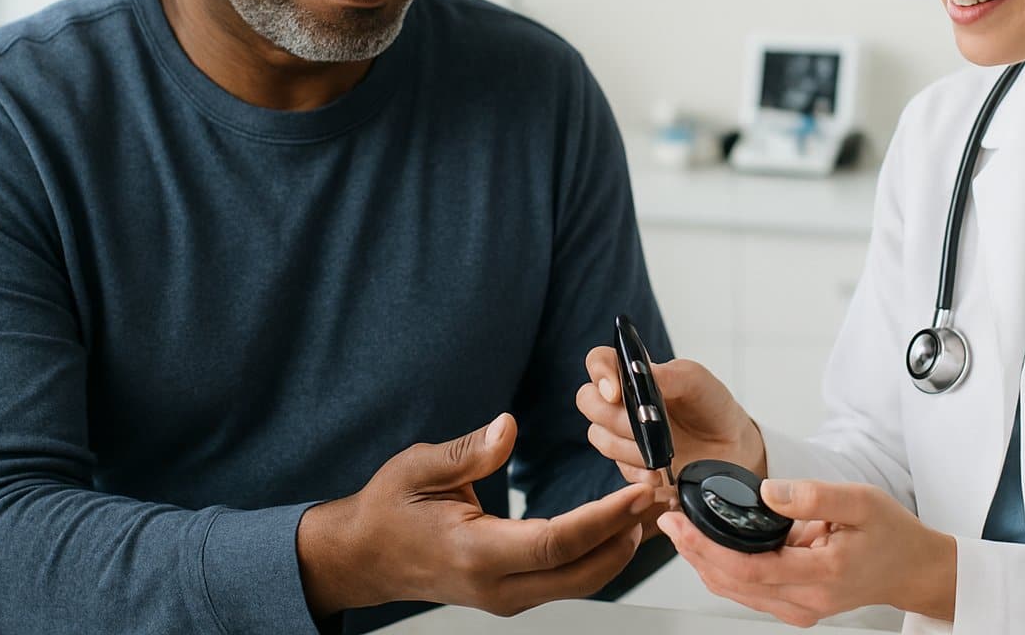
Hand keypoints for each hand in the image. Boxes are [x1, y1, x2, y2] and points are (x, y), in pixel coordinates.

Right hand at [296, 413, 654, 617]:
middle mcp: (496, 586)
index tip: (638, 492)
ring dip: (618, 547)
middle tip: (659, 493)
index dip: (603, 519)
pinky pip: (566, 579)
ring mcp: (505, 596)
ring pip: (580, 582)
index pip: (556, 543)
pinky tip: (618, 522)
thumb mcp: (419, 467)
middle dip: (627, 536)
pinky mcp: (511, 593)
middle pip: (582, 573)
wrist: (365, 555)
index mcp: (476, 554)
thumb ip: (469, 451)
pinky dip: (598, 553)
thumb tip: (509, 427)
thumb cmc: (389, 507)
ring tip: (648, 503)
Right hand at [576, 347, 765, 486]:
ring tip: (660, 454)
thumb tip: (640, 371)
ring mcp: (623, 434)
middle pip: (588, 400)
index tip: (616, 392)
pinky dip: (637, 471)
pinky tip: (658, 474)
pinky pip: (617, 467)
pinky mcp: (630, 464)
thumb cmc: (711, 405)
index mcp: (635, 374)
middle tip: (643, 426)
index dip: (600, 373)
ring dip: (628, 447)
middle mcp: (622, 401)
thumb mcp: (697, 381)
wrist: (732, 447)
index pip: (599, 361)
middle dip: (613, 416)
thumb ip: (668, 374)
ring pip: (599, 436)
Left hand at [656, 479, 956, 625]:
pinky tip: (707, 546)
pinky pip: (749, 591)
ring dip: (703, 562)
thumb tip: (768, 492)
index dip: (707, 547)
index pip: (749, 568)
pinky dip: (723, 569)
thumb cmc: (891, 534)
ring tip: (680, 529)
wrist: (912, 569)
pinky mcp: (795, 605)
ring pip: (736, 591)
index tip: (681, 523)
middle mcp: (805, 601)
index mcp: (821, 575)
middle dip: (694, 553)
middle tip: (669, 519)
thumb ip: (813, 495)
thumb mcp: (861, 501)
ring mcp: (799, 608)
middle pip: (733, 584)